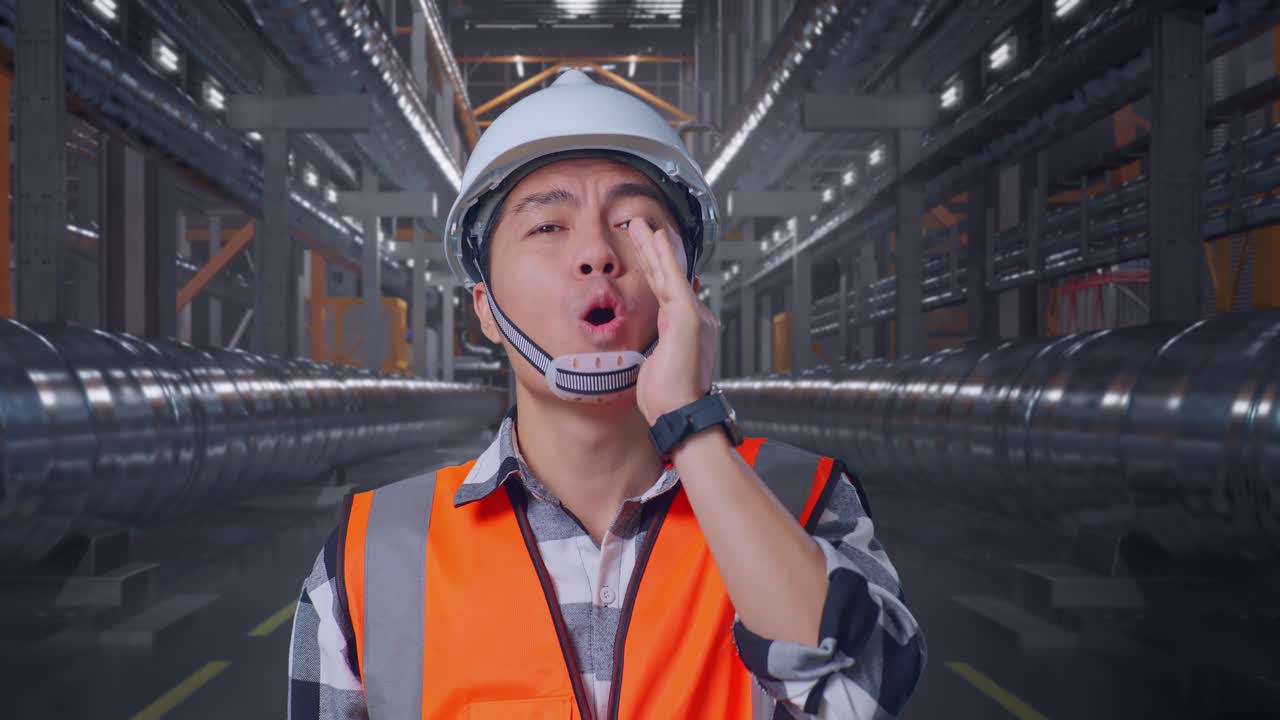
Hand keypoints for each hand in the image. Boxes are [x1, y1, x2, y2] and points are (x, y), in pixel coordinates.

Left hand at [625, 219, 718, 424]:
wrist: (681, 413)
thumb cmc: (667, 399)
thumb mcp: (655, 365)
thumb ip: (655, 345)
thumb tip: (650, 337)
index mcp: (687, 328)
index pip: (667, 291)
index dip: (654, 268)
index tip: (644, 250)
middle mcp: (696, 317)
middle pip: (668, 277)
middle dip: (653, 250)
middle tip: (639, 226)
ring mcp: (694, 316)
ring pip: (669, 274)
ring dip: (654, 246)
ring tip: (640, 223)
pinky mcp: (688, 317)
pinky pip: (674, 280)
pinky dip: (665, 258)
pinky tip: (657, 238)